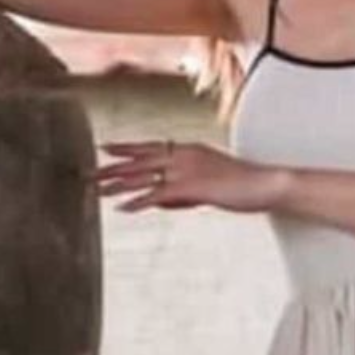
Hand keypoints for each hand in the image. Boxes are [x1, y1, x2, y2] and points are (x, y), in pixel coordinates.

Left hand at [93, 138, 271, 213]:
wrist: (264, 184)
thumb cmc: (242, 186)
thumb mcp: (208, 184)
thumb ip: (182, 190)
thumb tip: (160, 200)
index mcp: (188, 150)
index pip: (150, 146)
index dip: (126, 148)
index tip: (106, 147)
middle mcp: (183, 155)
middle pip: (140, 159)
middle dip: (112, 167)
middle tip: (89, 172)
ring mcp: (185, 169)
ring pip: (143, 175)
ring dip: (117, 183)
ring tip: (96, 190)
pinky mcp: (190, 186)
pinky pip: (157, 194)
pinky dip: (138, 201)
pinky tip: (122, 208)